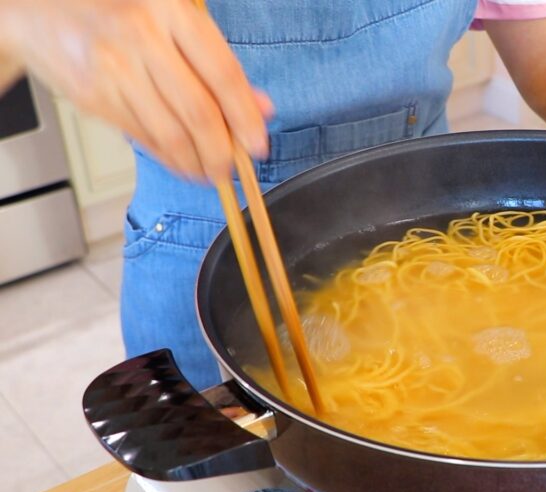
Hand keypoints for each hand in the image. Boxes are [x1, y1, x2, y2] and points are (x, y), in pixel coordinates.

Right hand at [0, 0, 271, 180]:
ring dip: (196, 163)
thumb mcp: (173, 21)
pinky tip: (181, 162)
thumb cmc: (114, 10)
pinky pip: (142, 137)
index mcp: (170, 10)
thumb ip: (217, 63)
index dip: (246, 118)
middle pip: (199, 113)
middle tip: (232, 169)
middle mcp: (141, 37)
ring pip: (170, 133)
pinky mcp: (92, 95)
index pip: (223, 75)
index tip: (257, 145)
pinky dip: (168, 158)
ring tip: (209, 173)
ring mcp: (112, 68)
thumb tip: (261, 107)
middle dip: (222, 153)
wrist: (36, 7)